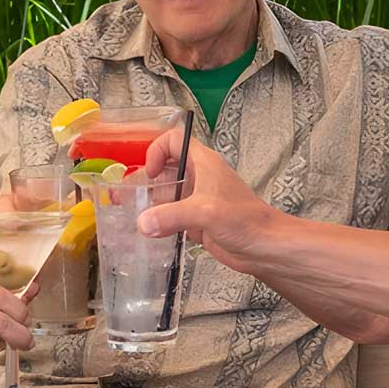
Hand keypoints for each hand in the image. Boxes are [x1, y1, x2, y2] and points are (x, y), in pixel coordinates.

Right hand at [136, 137, 276, 271]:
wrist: (264, 247)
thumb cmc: (247, 220)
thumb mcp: (205, 212)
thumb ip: (172, 216)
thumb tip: (144, 222)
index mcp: (204, 163)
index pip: (174, 141)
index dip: (157, 150)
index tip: (150, 172)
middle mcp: (199, 178)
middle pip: (165, 169)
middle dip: (144, 181)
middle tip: (125, 195)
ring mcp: (198, 199)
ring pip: (167, 194)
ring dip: (149, 203)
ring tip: (129, 214)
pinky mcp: (197, 220)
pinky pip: (171, 216)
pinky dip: (158, 221)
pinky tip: (148, 232)